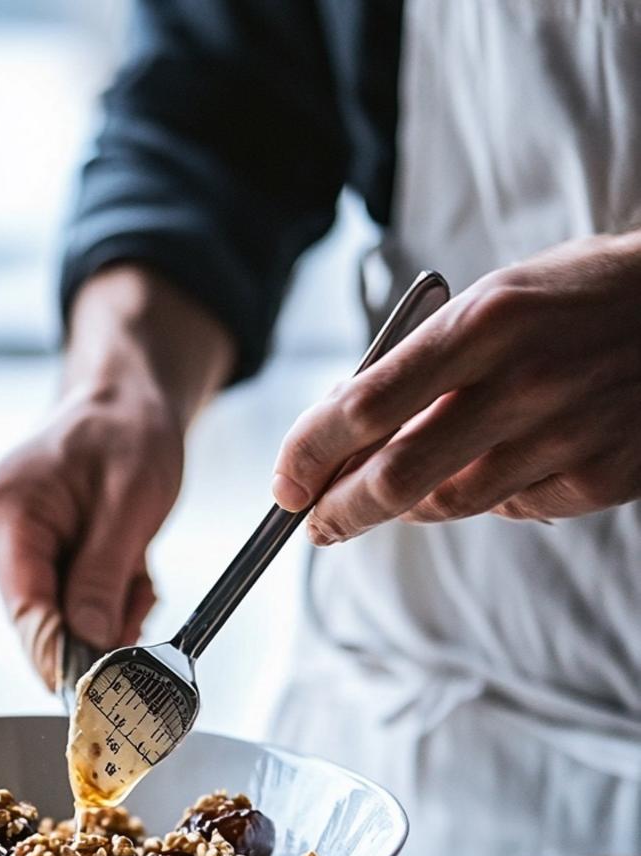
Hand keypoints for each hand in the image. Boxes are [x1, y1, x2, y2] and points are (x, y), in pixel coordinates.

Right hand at [0, 264, 232, 689]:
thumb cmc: (128, 432)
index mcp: (8, 507)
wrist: (122, 402)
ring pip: (51, 613)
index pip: (26, 610)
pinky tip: (115, 562)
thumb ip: (104, 580)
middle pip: (38, 616)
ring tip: (131, 563)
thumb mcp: (132, 505)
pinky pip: (55, 598)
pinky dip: (94, 594)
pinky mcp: (12, 549)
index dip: (62, 658)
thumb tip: (90, 649)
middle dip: (96, 622)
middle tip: (139, 594)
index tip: (98, 696)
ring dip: (101, 606)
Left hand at [271, 233, 640, 542]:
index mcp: (484, 322)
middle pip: (397, 477)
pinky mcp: (601, 476)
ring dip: (405, 507)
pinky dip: (488, 496)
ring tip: (390, 495)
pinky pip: (513, 506)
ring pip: (449, 502)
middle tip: (318, 524)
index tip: (286, 481)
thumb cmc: (574, 299)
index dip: (311, 453)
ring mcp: (565, 433)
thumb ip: (423, 366)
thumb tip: (345, 430)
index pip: (366, 405)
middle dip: (342, 511)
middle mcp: (522, 381)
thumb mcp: (494, 303)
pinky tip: (497, 466)